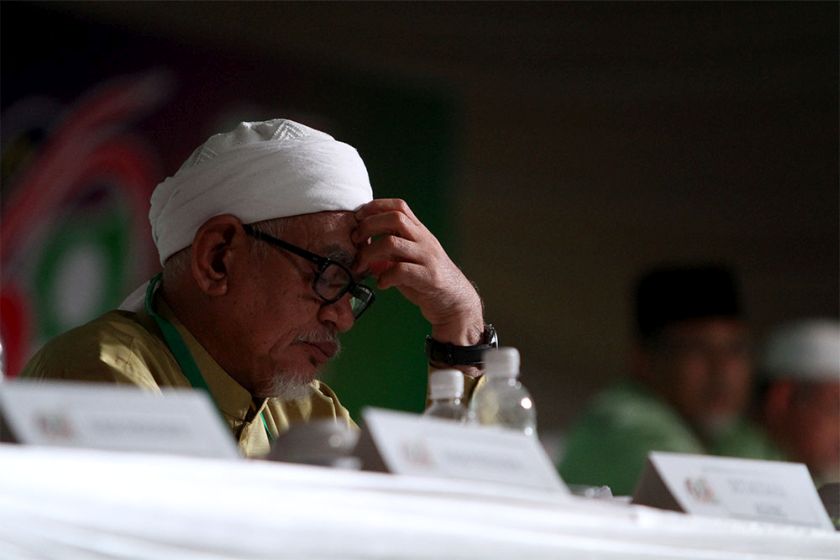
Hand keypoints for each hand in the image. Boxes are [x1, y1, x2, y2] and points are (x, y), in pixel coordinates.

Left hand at [352, 199, 483, 344]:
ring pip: (392, 242)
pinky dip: (384, 277)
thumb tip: (361, 250)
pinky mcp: (429, 278)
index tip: (357, 217)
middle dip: (368, 226)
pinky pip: (401, 270)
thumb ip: (389, 252)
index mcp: (419, 232)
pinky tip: (381, 284)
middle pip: (394, 218)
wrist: (456, 302)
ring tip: (361, 266)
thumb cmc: (427, 280)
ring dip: (369, 253)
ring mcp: (427, 258)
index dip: (375, 206)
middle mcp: (424, 240)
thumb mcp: (408, 259)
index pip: (399, 206)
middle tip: (355, 241)